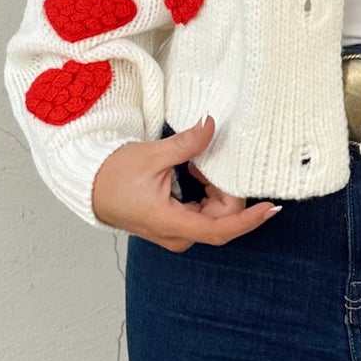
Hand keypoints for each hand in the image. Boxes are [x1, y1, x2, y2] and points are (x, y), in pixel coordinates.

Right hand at [89, 117, 279, 249]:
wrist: (89, 187)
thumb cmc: (112, 176)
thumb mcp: (151, 156)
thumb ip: (186, 144)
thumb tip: (211, 125)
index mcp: (170, 222)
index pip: (220, 229)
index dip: (248, 220)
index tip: (270, 208)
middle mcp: (177, 234)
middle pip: (222, 219)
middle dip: (226, 190)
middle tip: (210, 162)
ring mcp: (177, 233)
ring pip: (215, 217)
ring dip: (216, 190)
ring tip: (196, 165)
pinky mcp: (176, 226)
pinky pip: (204, 214)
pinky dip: (207, 193)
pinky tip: (194, 173)